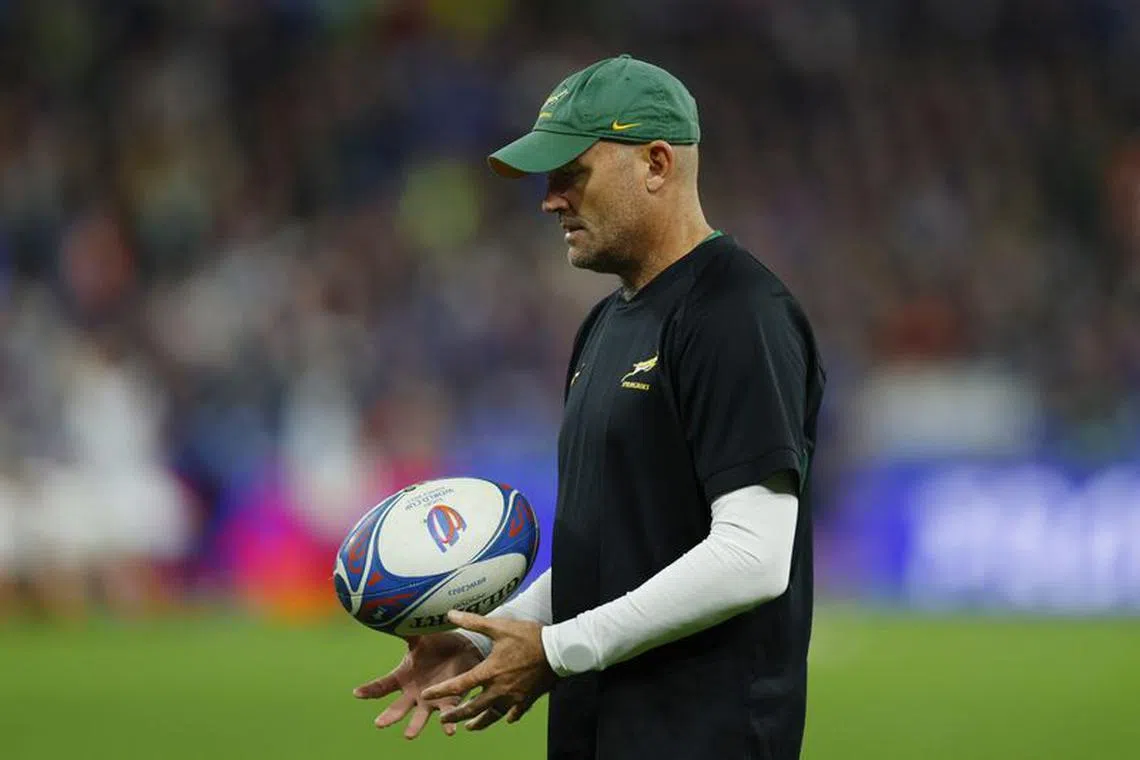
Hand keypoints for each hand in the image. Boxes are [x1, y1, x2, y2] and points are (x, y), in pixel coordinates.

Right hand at [353, 632, 483, 738]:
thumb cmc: (438, 644)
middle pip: (398, 707)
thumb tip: (387, 611)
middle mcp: (414, 692)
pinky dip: (448, 723)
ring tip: (409, 735)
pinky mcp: (450, 701)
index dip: (370, 690)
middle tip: (379, 724)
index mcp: (404, 677)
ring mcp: (431, 699)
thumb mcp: (420, 637)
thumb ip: (406, 630)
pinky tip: (449, 730)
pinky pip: (448, 713)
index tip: (356, 693)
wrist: (464, 649)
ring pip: (421, 716)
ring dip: (415, 726)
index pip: (383, 685)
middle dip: (389, 716)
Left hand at [421, 610, 557, 731]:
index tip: (427, 695)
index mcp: (489, 672)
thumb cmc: (529, 637)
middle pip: (472, 709)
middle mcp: (499, 690)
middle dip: (456, 715)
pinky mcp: (527, 701)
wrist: (559, 651)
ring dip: (478, 722)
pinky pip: (514, 714)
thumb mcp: (500, 626)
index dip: (441, 691)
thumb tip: (450, 613)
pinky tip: (505, 718)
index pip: (459, 686)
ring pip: (491, 716)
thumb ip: (474, 621)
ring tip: (469, 727)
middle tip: (444, 718)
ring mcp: (513, 698)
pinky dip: (507, 717)